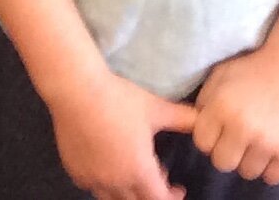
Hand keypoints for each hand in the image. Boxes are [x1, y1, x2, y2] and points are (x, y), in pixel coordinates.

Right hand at [47, 68, 199, 199]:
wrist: (76, 89)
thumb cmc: (118, 99)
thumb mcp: (156, 108)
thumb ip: (183, 118)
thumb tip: (204, 120)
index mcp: (138, 171)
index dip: (172, 198)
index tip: (178, 189)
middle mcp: (115, 182)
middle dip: (151, 194)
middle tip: (159, 178)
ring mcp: (92, 178)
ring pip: (113, 199)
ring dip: (128, 192)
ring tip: (133, 170)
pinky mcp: (75, 170)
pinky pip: (93, 187)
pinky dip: (105, 184)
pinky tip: (108, 164)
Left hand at [188, 45, 278, 183]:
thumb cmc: (253, 69)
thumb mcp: (220, 76)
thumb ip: (204, 103)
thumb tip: (190, 127)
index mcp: (221, 107)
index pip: (202, 143)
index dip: (209, 135)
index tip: (220, 128)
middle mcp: (242, 128)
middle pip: (222, 163)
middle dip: (227, 150)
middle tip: (239, 136)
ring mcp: (267, 143)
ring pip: (247, 172)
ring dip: (250, 159)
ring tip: (258, 140)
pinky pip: (271, 177)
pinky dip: (271, 166)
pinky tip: (273, 147)